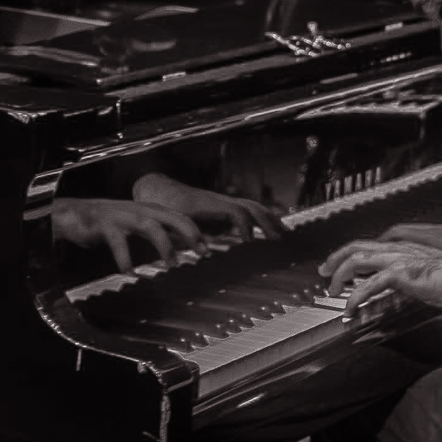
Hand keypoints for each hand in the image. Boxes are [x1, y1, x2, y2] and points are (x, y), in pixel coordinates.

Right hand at [52, 198, 205, 272]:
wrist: (75, 215)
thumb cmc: (109, 223)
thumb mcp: (136, 225)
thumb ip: (156, 231)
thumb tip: (178, 247)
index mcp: (149, 210)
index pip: (179, 217)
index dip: (195, 231)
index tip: (207, 248)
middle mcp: (140, 210)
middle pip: (172, 217)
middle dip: (189, 233)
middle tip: (201, 252)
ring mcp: (123, 216)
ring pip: (150, 226)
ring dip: (164, 245)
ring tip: (171, 264)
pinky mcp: (106, 225)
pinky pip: (119, 242)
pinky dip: (126, 258)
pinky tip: (129, 272)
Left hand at [133, 173, 284, 239]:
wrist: (158, 189)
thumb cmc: (164, 207)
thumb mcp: (173, 222)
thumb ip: (187, 236)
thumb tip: (204, 252)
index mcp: (210, 204)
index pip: (236, 211)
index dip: (245, 226)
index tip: (250, 242)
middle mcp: (221, 200)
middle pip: (251, 207)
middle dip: (267, 222)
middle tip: (280, 239)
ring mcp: (223, 201)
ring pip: (252, 206)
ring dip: (269, 218)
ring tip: (283, 233)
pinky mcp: (222, 206)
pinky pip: (247, 209)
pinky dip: (261, 217)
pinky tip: (268, 228)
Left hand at [318, 240, 441, 316]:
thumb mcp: (425, 273)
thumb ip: (410, 276)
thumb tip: (403, 284)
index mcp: (402, 248)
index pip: (368, 245)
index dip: (350, 253)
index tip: (340, 263)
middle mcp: (396, 249)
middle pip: (355, 247)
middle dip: (336, 258)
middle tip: (324, 271)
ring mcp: (396, 259)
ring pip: (356, 261)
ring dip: (340, 276)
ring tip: (332, 291)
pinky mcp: (399, 273)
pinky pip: (368, 285)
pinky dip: (355, 296)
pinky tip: (350, 308)